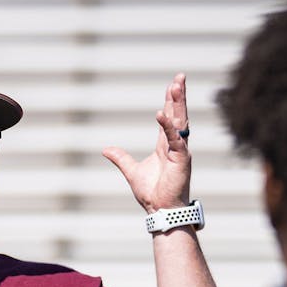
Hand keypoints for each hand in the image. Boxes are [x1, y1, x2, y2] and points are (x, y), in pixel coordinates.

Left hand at [102, 73, 192, 212]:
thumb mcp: (131, 171)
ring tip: (176, 86)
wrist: (159, 210)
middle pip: (178, 115)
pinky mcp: (181, 159)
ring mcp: (180, 151)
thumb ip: (121, 158)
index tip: (173, 85)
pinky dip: (167, 127)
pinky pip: (174, 139)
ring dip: (178, 104)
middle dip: (179, 96)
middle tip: (180, 77)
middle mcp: (175, 145)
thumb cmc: (152, 193)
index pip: (169, 117)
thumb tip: (106, 149)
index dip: (170, 101)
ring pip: (180, 122)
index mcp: (166, 145)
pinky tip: (160, 114)